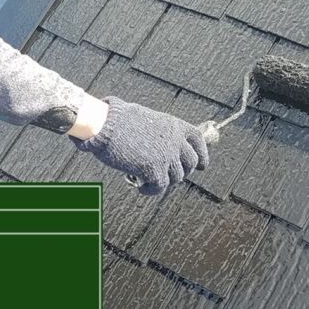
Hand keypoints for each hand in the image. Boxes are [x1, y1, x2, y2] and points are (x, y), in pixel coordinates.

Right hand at [70, 96, 208, 194]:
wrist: (105, 124)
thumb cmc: (119, 120)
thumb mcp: (148, 119)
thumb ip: (160, 133)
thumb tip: (162, 146)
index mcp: (174, 125)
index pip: (198, 141)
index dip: (203, 154)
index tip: (202, 165)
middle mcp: (175, 140)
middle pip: (191, 163)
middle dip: (183, 171)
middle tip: (169, 175)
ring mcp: (167, 156)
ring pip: (176, 177)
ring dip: (164, 181)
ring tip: (150, 180)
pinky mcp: (154, 170)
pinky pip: (160, 187)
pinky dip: (151, 190)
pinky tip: (141, 187)